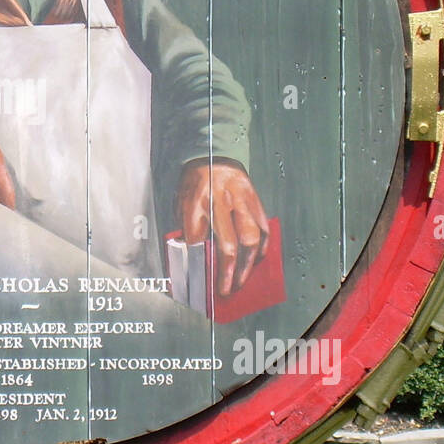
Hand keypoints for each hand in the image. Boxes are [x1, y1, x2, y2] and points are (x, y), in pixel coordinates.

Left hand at [177, 160, 268, 297]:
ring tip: (242, 280)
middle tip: (227, 290)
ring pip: (251, 237)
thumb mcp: (181, 203)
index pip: (197, 238)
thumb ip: (188, 229)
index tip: (200, 280)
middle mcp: (219, 200)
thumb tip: (195, 259)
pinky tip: (257, 260)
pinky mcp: (254, 197)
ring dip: (248, 264)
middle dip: (228, 271)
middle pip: (228, 243)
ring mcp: (240, 198)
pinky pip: (263, 227)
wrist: (211, 154)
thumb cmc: (193, 183)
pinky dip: (262, 247)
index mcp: (195, 201)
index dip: (198, 262)